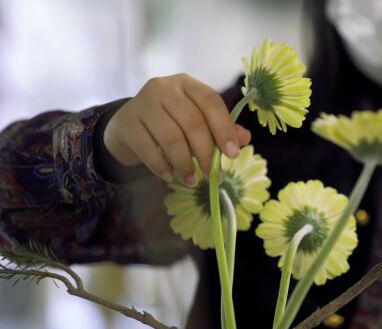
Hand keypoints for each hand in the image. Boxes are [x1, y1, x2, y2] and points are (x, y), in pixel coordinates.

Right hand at [103, 73, 250, 184]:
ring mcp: (141, 103)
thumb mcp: (197, 122)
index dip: (224, 128)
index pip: (210, 101)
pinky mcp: (126, 123)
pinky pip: (148, 149)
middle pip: (192, 122)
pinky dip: (162, 167)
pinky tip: (170, 176)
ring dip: (184, 164)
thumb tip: (244, 138)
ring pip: (171, 138)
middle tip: (212, 176)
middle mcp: (163, 87)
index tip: (233, 154)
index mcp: (187, 83)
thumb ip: (221, 128)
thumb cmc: (170, 122)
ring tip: (192, 180)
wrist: (128, 126)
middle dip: (205, 153)